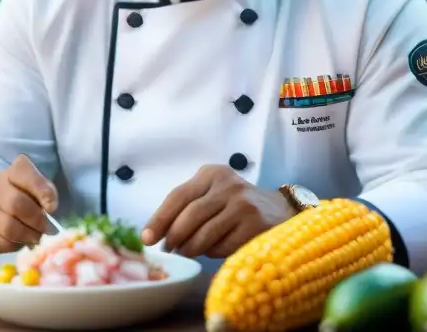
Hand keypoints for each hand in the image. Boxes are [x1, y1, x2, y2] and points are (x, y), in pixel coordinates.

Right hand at [0, 155, 57, 256]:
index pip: (23, 172)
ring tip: (37, 236)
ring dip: (28, 235)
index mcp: (14, 171)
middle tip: (47, 228)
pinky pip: (2, 241)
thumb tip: (50, 209)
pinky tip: (21, 240)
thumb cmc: (24, 200)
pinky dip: (17, 244)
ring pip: (8, 227)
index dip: (41, 190)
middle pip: (16, 203)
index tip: (52, 207)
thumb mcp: (38, 191)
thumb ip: (46, 194)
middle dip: (36, 219)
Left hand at [141, 165, 294, 258]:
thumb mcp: (212, 194)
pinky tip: (214, 249)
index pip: (178, 195)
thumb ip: (187, 207)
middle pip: (189, 216)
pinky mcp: (255, 225)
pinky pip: (222, 246)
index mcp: (211, 173)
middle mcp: (228, 184)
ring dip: (191, 249)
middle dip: (174, 237)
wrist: (280, 210)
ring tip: (188, 252)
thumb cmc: (235, 205)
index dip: (159, 218)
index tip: (146, 238)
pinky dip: (212, 253)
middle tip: (169, 250)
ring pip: (204, 234)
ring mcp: (243, 204)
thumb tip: (157, 235)